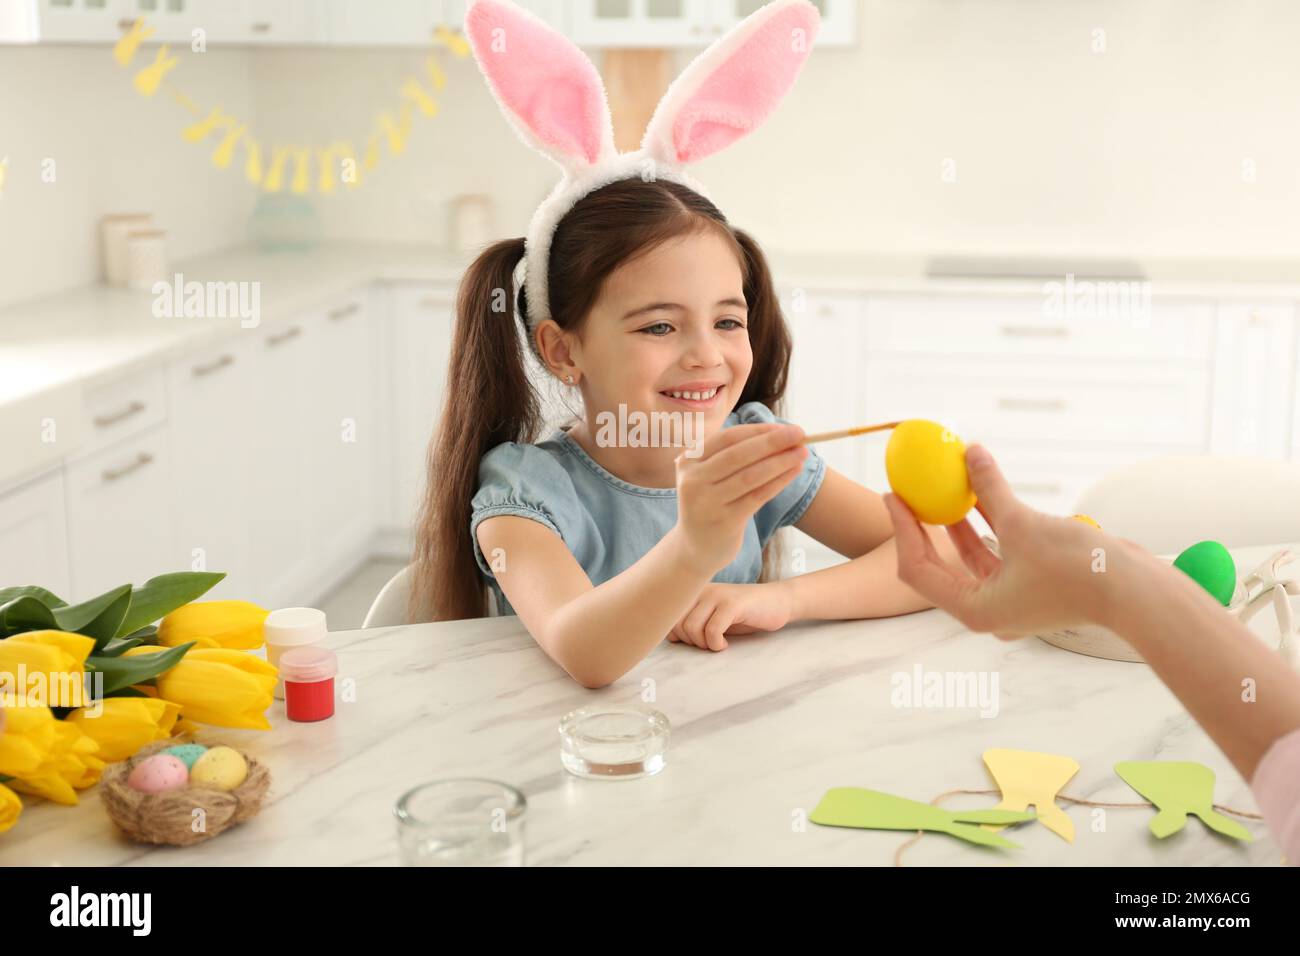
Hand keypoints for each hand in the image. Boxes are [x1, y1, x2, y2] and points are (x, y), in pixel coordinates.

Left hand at [667, 582, 794, 650]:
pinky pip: (712, 630)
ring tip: (717, 644)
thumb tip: (668, 636)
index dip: (676, 636)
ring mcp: (718, 595)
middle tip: (708, 644)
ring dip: (703, 644)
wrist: (778, 601)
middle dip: (691, 642)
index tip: (695, 641)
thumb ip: (691, 620)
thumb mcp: (713, 615)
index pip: (667, 617)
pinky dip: (716, 644)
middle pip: (678, 624)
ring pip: (692, 627)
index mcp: (694, 591)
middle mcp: (702, 589)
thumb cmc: (743, 614)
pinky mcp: (733, 604)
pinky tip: (725, 644)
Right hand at [672, 422, 808, 575]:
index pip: (728, 438)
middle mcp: (693, 480)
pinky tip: (794, 471)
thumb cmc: (711, 502)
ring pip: (750, 476)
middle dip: (773, 442)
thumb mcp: (710, 475)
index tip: (784, 427)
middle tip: (800, 433)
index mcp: (688, 460)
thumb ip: (735, 455)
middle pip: (739, 455)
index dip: (758, 431)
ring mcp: (707, 502)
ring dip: (780, 461)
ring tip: (802, 453)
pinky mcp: (724, 522)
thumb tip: (781, 435)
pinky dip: (778, 482)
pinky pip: (757, 497)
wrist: (694, 547)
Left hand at [883, 443, 1146, 637]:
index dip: (902, 530)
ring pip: (971, 557)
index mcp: (975, 609)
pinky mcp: (1031, 586)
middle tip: (907, 489)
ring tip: (940, 485)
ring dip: (956, 522)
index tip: (893, 494)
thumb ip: (990, 489)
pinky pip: (998, 552)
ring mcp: (1010, 600)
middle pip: (939, 565)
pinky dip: (987, 525)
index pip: (919, 568)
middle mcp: (988, 610)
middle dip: (923, 526)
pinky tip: (979, 493)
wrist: (1136, 593)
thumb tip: (969, 451)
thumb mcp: (1023, 524)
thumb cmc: (1077, 569)